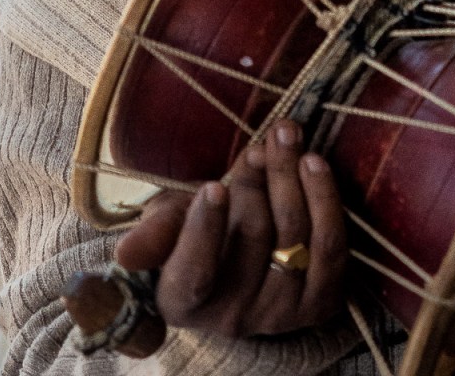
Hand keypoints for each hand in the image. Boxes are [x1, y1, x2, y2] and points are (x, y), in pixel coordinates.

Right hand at [115, 119, 346, 337]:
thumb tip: (124, 255)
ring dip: (291, 178)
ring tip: (286, 136)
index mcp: (183, 301)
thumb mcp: (168, 224)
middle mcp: (233, 318)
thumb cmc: (197, 228)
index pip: (195, 272)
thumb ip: (153, 232)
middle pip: (251, 238)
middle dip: (256, 182)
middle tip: (260, 144)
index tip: (212, 187)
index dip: (204, 231)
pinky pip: (330, 248)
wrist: (242, 254)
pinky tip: (313, 163)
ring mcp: (280, 313)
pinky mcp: (320, 302)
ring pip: (293, 238)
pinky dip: (324, 199)